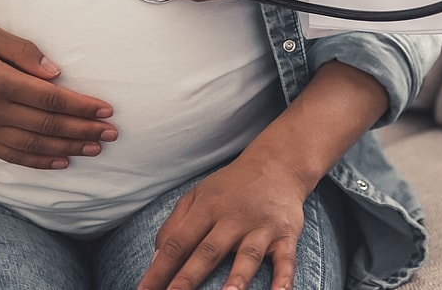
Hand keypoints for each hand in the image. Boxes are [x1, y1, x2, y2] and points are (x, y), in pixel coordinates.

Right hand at [0, 21, 116, 169]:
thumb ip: (21, 50)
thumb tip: (55, 72)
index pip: (50, 100)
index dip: (81, 107)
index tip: (106, 109)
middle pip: (48, 127)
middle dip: (84, 131)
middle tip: (113, 133)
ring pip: (34, 146)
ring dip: (69, 149)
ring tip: (96, 148)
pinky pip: (12, 156)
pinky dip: (40, 162)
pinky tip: (62, 161)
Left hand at [137, 154, 307, 289]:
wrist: (278, 164)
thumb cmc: (231, 186)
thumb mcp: (198, 195)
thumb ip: (175, 225)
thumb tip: (155, 259)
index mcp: (207, 207)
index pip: (177, 242)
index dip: (159, 268)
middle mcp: (233, 218)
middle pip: (208, 252)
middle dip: (188, 279)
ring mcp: (261, 227)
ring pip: (248, 256)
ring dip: (237, 279)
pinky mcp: (286, 234)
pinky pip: (287, 259)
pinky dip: (284, 279)